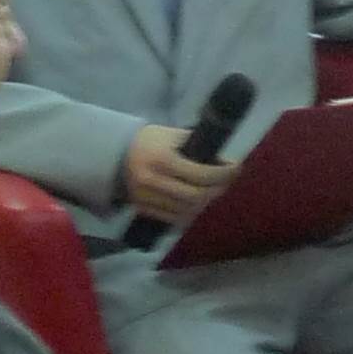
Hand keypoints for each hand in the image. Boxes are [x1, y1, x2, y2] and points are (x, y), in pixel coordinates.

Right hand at [122, 125, 237, 224]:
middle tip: (228, 180)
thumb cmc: (149, 141)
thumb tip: (222, 158)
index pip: (201, 174)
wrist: (115, 155)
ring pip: (188, 211)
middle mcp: (154, 181)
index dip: (224, 174)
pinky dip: (192, 212)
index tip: (237, 167)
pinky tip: (200, 202)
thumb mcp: (171, 135)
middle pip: (196, 197)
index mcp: (162, 159)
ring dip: (207, 202)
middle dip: (218, 189)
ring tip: (216, 190)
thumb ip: (196, 144)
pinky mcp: (144, 210)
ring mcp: (147, 199)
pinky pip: (175, 219)